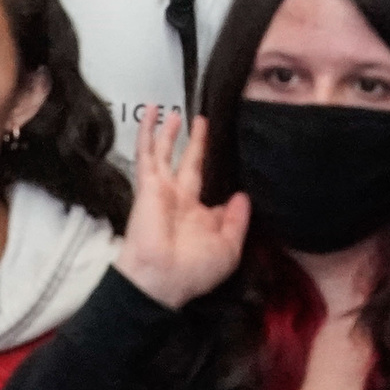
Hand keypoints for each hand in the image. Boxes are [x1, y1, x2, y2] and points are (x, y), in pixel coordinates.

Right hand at [112, 109, 247, 310]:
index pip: (207, 187)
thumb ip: (236, 221)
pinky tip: (151, 114)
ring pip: (165, 154)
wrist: (161, 277)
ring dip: (169, 133)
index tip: (226, 153)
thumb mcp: (228, 249)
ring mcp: (161, 190)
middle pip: (188, 164)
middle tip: (202, 122)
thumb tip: (243, 196)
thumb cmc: (195, 269)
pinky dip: (147, 133)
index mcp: (197, 215)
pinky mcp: (147, 185)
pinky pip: (147, 154)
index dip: (215, 171)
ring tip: (176, 112)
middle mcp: (178, 200)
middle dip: (195, 144)